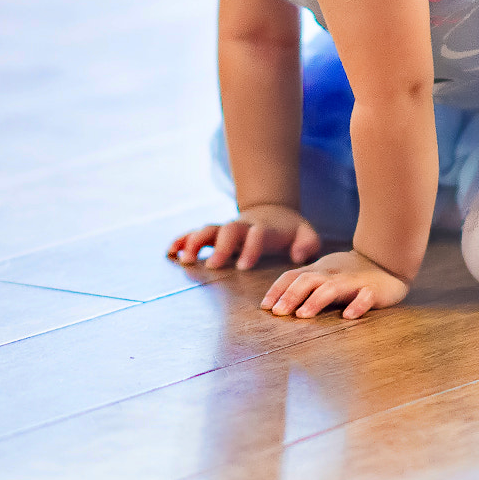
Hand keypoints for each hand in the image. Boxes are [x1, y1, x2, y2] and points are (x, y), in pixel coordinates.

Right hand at [170, 203, 321, 270]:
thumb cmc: (290, 230)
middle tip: (211, 266)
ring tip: (184, 260)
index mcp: (264, 228)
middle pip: (228, 230)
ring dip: (195, 242)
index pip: (256, 235)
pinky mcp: (214, 234)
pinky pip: (194, 233)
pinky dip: (182, 240)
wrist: (273, 212)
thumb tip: (297, 257)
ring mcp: (226, 228)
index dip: (250, 248)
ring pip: (208, 229)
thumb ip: (307, 244)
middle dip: (219, 247)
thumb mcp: (307, 234)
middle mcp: (242, 226)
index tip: (244, 267)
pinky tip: (171, 252)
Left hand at [261, 249, 409, 320]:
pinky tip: (348, 316)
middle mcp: (331, 275)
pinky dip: (357, 305)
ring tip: (303, 315)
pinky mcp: (373, 290)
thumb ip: (303, 285)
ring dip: (316, 300)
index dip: (277, 290)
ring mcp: (352, 282)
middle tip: (278, 313)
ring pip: (332, 288)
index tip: (264, 307)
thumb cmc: (348, 273)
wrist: (386, 261)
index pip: (293, 277)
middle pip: (307, 281)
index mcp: (318, 272)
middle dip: (291, 296)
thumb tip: (274, 305)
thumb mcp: (322, 275)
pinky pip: (365, 297)